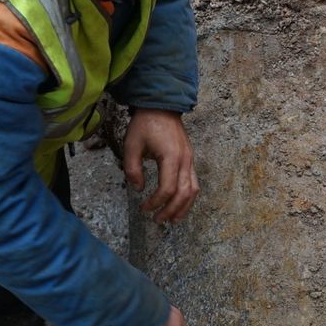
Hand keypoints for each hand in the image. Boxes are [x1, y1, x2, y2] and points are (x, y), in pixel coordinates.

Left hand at [122, 109, 198, 223]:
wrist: (161, 105)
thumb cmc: (145, 124)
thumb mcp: (131, 144)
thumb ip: (132, 168)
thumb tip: (138, 188)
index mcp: (170, 156)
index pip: (167, 189)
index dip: (155, 202)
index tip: (143, 208)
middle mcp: (184, 160)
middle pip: (183, 194)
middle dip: (170, 210)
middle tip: (157, 220)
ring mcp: (190, 159)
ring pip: (193, 190)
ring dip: (184, 207)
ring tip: (173, 220)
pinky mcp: (190, 159)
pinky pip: (194, 182)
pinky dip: (188, 197)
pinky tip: (179, 204)